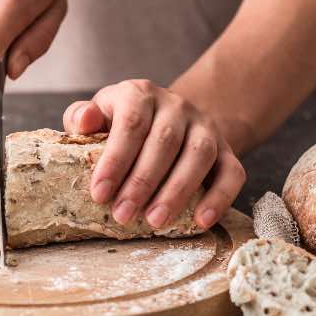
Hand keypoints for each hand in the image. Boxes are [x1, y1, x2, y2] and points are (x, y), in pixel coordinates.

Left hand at [63, 80, 246, 230]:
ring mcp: (205, 126)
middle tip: (123, 215)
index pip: (131, 123)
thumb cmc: (122, 125)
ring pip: (198, 155)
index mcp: (140, 94)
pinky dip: (219, 198)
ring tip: (155, 221)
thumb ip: (83, 118)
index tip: (99, 194)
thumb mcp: (99, 116)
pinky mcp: (227, 150)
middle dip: (142, 182)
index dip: (115, 160)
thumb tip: (84, 120)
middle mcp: (177, 105)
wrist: (168, 121)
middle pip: (164, 141)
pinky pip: (232, 172)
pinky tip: (201, 221)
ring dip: (177, 191)